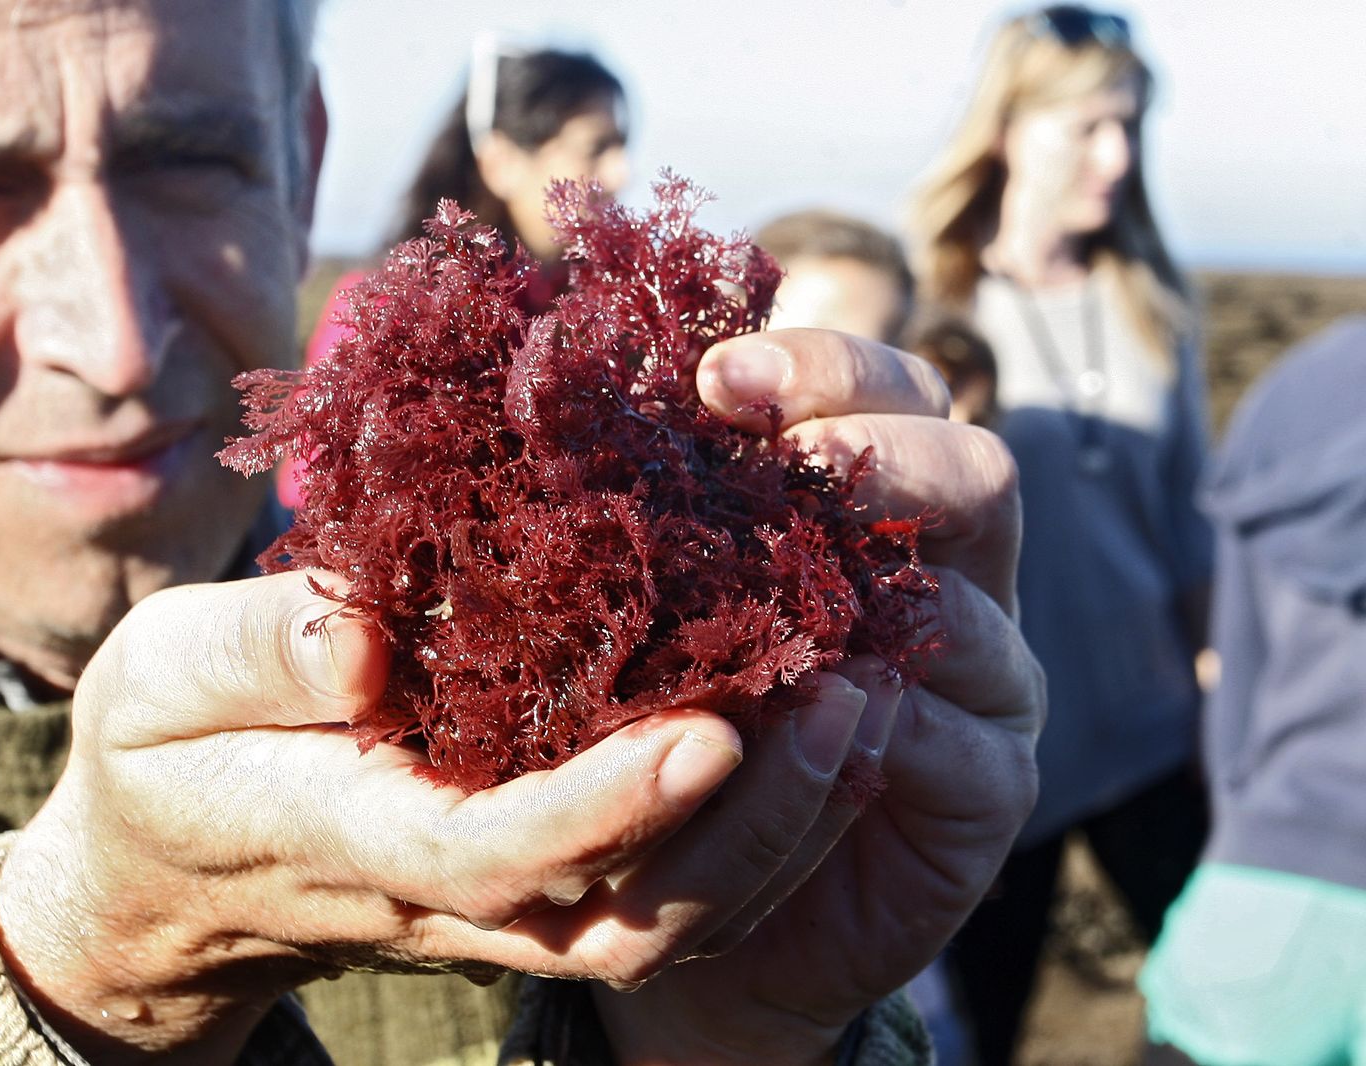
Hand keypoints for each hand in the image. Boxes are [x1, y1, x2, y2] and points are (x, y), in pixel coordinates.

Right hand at [0, 566, 838, 1061]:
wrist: (169, 871)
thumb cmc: (161, 758)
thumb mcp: (158, 682)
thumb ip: (254, 653)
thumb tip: (364, 632)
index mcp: (359, 840)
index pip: (503, 851)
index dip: (611, 805)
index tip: (712, 728)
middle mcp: (458, 894)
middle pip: (635, 907)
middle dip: (756, 823)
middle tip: (846, 698)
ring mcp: (510, 902)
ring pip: (676, 913)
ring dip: (787, 828)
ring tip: (864, 702)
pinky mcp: (541, 880)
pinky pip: (673, 885)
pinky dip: (766, 827)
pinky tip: (819, 728)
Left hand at [593, 328, 1044, 1064]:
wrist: (669, 900)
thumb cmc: (634, 725)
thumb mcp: (616, 608)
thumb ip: (622, 520)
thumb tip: (545, 404)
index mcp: (867, 511)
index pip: (883, 398)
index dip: (821, 369)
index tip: (714, 377)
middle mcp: (945, 580)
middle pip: (971, 471)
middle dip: (885, 451)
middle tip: (786, 454)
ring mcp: (984, 686)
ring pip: (973, 614)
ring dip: (881, 598)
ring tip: (790, 600)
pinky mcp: (985, 791)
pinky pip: (961, 750)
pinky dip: (892, 731)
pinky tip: (821, 717)